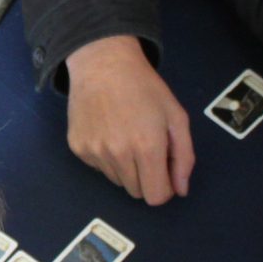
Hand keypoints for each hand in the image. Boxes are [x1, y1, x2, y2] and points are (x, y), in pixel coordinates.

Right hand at [64, 35, 194, 205]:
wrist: (103, 64)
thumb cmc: (145, 88)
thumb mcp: (176, 117)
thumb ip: (184, 157)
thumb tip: (180, 191)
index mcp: (147, 147)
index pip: (156, 197)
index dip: (164, 188)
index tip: (164, 170)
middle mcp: (118, 154)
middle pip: (136, 192)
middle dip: (146, 177)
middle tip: (146, 148)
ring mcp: (94, 152)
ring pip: (117, 181)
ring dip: (126, 167)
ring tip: (126, 135)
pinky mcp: (78, 148)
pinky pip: (99, 168)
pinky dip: (106, 157)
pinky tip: (108, 131)